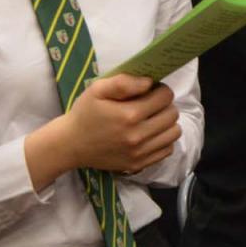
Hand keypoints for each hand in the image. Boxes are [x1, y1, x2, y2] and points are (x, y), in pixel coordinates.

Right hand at [25, 74, 181, 191]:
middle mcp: (138, 136)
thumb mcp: (98, 89)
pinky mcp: (139, 164)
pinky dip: (163, 139)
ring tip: (153, 118)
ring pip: (174, 133)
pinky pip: (167, 150)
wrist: (71, 144)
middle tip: (152, 104)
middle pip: (172, 114)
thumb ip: (124, 82)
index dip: (160, 90)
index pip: (165, 97)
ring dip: (167, 123)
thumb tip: (149, 82)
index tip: (151, 91)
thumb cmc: (85, 113)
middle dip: (165, 105)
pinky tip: (151, 133)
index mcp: (129, 115)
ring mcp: (140, 153)